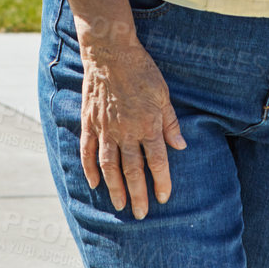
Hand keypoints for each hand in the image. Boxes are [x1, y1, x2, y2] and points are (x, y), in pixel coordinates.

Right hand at [78, 36, 185, 218]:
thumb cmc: (141, 71)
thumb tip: (181, 146)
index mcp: (148, 125)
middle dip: (138, 195)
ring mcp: (105, 129)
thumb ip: (170, 122)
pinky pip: (87, 151)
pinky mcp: (90, 123)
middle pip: (132, 170)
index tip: (163, 198)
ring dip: (115, 188)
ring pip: (109, 166)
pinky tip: (94, 184)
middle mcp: (126, 131)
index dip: (161, 182)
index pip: (157, 162)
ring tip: (120, 205)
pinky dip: (90, 170)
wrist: (110, 53)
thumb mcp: (163, 94)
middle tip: (141, 214)